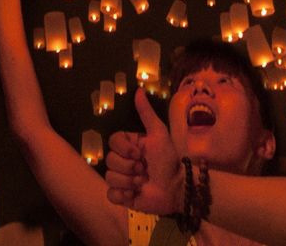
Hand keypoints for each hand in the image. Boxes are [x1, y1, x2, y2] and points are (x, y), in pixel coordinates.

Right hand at [103, 91, 181, 212]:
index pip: (112, 141)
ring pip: (109, 177)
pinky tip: (134, 194)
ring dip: (129, 181)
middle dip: (129, 167)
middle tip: (145, 170)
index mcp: (129, 145)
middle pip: (110, 160)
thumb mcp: (159, 133)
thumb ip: (146, 113)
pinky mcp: (122, 196)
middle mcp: (123, 161)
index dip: (124, 149)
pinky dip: (121, 195)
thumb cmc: (169, 160)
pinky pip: (110, 194)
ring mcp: (121, 179)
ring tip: (143, 182)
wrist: (176, 188)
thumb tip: (138, 89)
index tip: (139, 153)